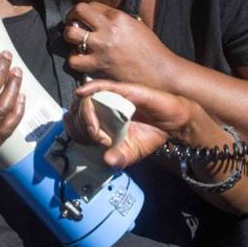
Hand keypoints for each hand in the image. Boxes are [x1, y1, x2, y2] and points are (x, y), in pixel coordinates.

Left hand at [63, 2, 177, 89]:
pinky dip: (75, 59)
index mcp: (118, 17)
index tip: (84, 18)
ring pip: (70, 34)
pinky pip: (74, 60)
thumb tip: (99, 17)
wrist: (160, 73)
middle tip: (74, 24)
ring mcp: (101, 48)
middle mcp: (107, 29)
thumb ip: (117, 19)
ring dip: (70, 37)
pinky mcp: (98, 66)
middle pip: (77, 12)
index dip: (85, 11)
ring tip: (76, 42)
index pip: (90, 5)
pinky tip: (82, 59)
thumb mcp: (136, 25)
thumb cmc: (151, 50)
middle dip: (72, 17)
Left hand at [69, 79, 197, 168]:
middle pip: (77, 110)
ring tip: (95, 129)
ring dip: (84, 114)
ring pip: (85, 99)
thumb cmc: (150, 134)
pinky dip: (89, 88)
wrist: (172, 123)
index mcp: (101, 122)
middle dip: (81, 125)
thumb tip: (108, 161)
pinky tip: (82, 93)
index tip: (86, 141)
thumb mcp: (132, 152)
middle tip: (95, 137)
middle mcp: (102, 108)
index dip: (74, 131)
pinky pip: (101, 86)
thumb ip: (120, 158)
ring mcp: (111, 97)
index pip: (76, 122)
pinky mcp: (123, 90)